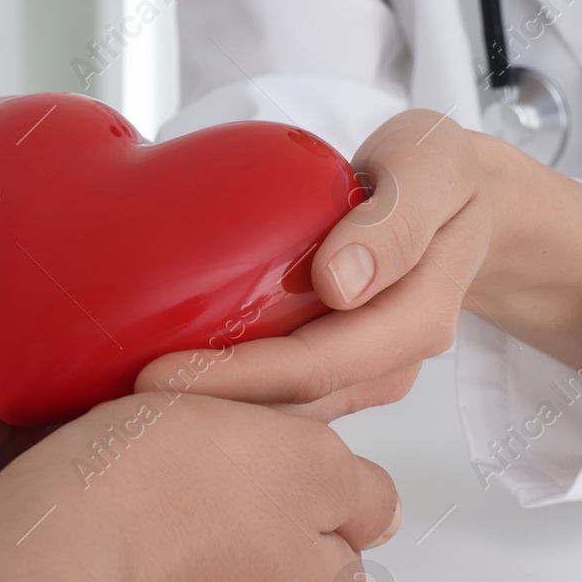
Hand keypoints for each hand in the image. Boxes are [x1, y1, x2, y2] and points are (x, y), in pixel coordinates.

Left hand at [139, 109, 491, 419]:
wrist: (463, 198)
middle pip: (293, 405)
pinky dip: (228, 394)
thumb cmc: (441, 173)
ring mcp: (365, 372)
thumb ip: (393, 222)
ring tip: (128, 407)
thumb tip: (338, 283)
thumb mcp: (431, 168)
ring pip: (286, 412)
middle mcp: (391, 361)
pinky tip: (170, 388)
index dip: (237, 379)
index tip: (158, 375)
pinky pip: (283, 394)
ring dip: (214, 413)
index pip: (317, 366)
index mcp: (417, 318)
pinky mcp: (338, 369)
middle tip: (119, 404)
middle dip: (207, 408)